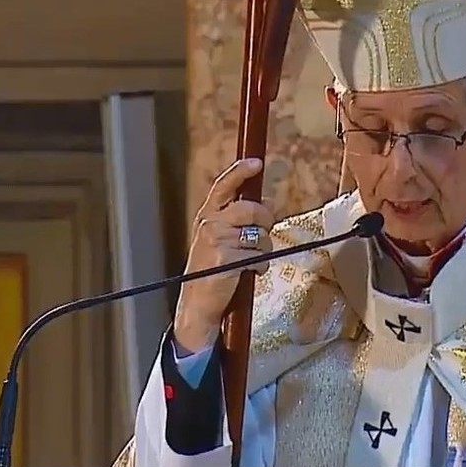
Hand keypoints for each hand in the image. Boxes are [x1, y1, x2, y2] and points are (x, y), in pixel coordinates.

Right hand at [173, 158, 273, 354]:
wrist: (198, 303)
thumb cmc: (212, 268)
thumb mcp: (220, 237)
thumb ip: (239, 218)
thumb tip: (267, 201)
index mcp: (208, 215)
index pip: (224, 185)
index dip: (241, 172)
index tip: (256, 163)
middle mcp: (210, 224)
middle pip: (252, 209)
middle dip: (265, 221)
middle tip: (261, 236)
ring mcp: (217, 241)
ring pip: (260, 235)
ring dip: (263, 250)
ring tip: (250, 260)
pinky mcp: (226, 259)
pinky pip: (259, 256)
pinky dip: (260, 266)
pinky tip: (249, 272)